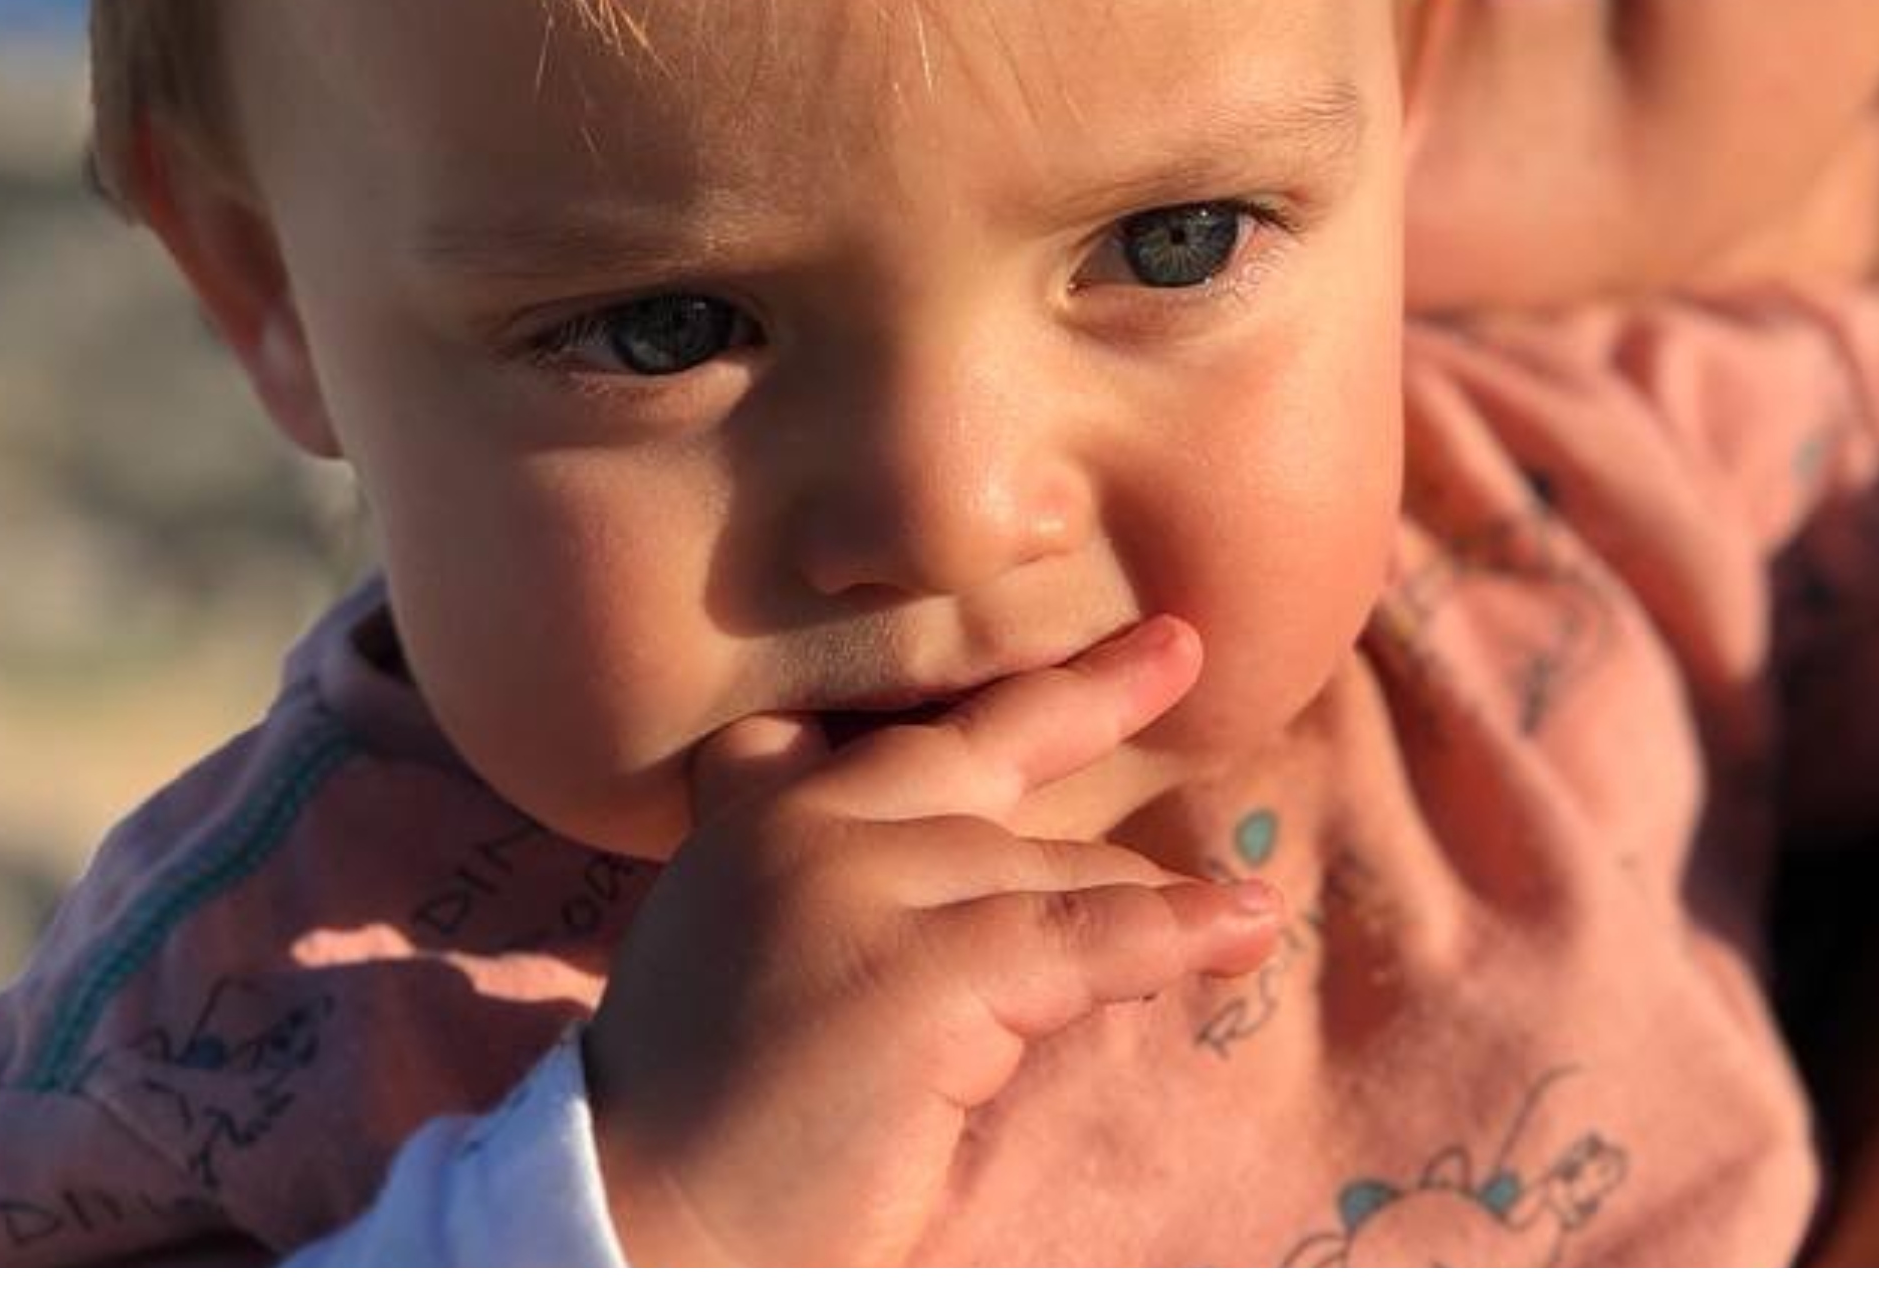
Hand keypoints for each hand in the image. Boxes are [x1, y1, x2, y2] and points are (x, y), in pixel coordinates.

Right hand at [580, 616, 1283, 1264]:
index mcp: (750, 814)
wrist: (637, 1227)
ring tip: (1239, 916)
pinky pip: (1086, 939)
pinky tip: (1241, 928)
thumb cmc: (704, 1124)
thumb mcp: (746, 947)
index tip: (1066, 650)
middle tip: (1177, 652)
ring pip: (1046, 870)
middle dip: (1089, 701)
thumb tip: (1000, 856)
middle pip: (982, 758)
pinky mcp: (925, 973)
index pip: (884, 733)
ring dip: (1147, 901)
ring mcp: (861, 885)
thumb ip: (831, 873)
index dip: (986, 701)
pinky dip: (1174, 935)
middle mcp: (799, 823)